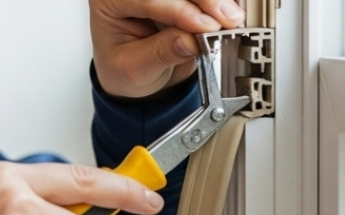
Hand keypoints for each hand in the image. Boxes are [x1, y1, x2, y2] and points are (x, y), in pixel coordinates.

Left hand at [90, 0, 245, 97]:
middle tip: (227, 21)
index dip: (179, 11)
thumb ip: (161, 53)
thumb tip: (191, 40)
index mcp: (110, 1)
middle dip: (205, 1)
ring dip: (216, 1)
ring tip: (233, 20)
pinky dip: (222, 1)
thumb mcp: (134, 69)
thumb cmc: (124, 70)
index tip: (205, 27)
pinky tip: (233, 11)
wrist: (136, 77)